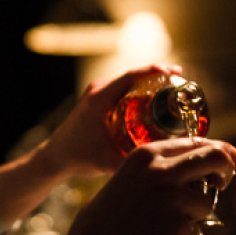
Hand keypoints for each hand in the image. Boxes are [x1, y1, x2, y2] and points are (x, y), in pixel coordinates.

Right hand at [29, 137, 235, 234]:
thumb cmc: (107, 220)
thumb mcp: (129, 178)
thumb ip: (161, 168)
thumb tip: (202, 166)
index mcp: (147, 154)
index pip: (195, 142)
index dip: (217, 150)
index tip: (228, 160)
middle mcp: (162, 171)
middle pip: (215, 158)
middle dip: (226, 170)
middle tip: (223, 182)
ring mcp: (172, 199)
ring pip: (208, 202)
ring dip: (195, 216)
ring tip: (165, 226)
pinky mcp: (179, 228)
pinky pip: (197, 233)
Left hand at [41, 64, 182, 179]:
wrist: (55, 156)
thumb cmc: (77, 156)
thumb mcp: (108, 162)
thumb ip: (135, 163)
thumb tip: (166, 163)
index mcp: (100, 97)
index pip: (131, 76)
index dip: (154, 70)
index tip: (174, 70)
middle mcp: (98, 89)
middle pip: (133, 76)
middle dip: (158, 76)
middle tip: (180, 82)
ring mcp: (96, 92)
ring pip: (128, 82)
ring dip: (148, 83)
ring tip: (172, 90)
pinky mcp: (97, 99)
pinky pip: (122, 89)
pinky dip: (138, 91)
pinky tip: (153, 101)